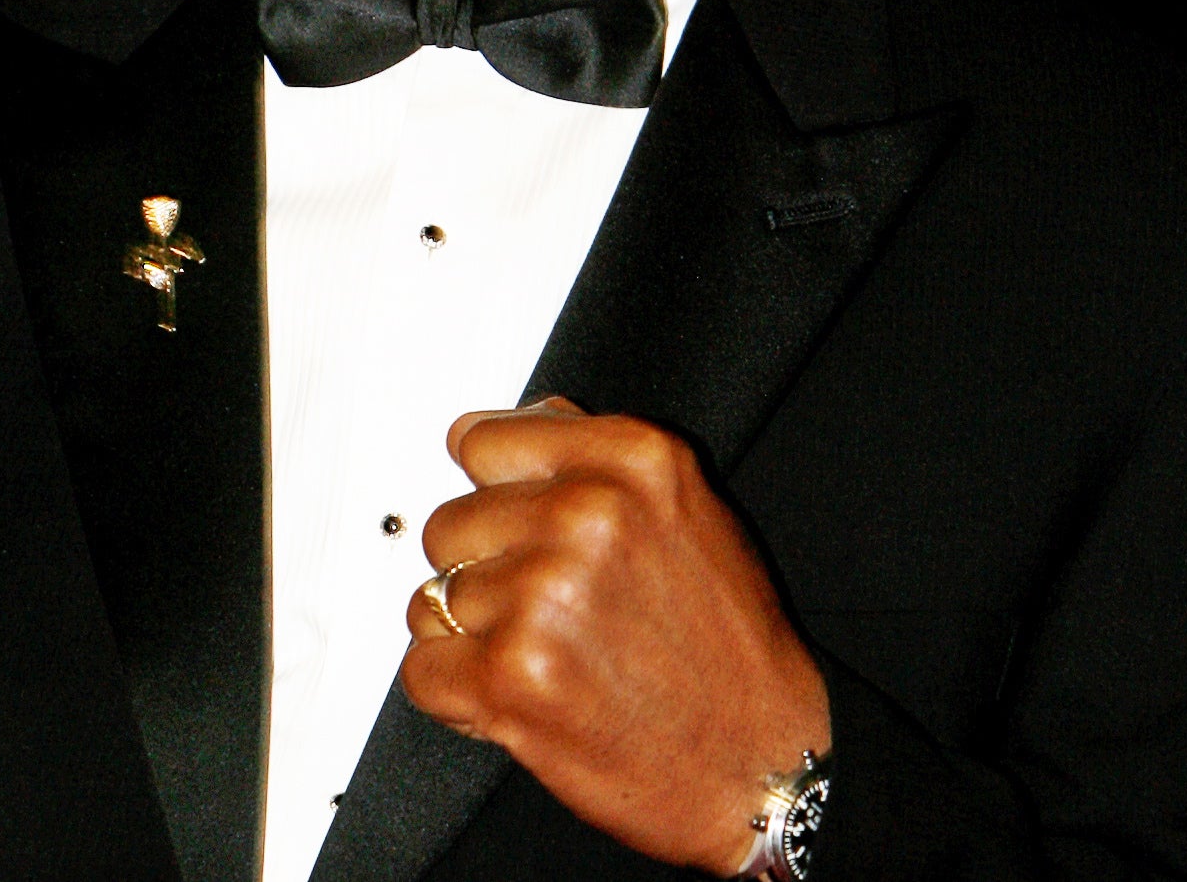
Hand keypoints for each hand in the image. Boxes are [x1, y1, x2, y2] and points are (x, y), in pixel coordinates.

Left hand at [401, 398, 830, 874]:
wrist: (764, 763)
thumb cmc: (732, 649)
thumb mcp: (690, 511)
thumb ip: (599, 460)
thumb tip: (517, 423)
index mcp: (633, 461)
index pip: (482, 442)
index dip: (489, 491)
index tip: (505, 519)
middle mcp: (588, 515)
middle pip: (449, 524)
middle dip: (483, 571)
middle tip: (543, 611)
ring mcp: (544, 595)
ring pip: (431, 600)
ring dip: (473, 637)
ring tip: (545, 657)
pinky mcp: (512, 676)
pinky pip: (422, 668)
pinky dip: (457, 693)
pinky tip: (519, 695)